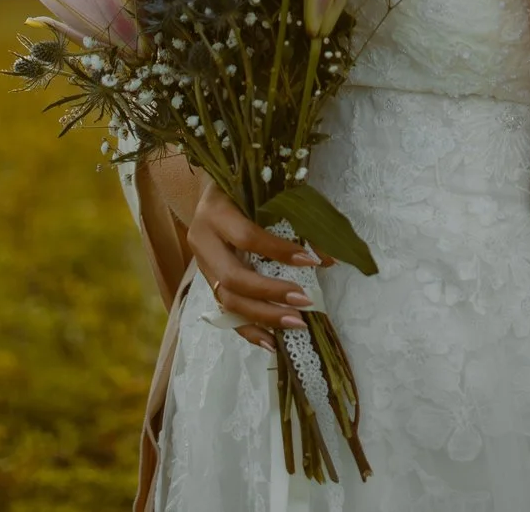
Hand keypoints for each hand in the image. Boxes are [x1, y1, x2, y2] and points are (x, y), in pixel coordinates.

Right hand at [186, 180, 329, 350]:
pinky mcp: (207, 282)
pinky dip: (248, 329)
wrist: (212, 190)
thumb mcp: (266, 193)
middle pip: (232, 278)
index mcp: (214, 211)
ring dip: (263, 316)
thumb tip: (327, 258)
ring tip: (296, 324)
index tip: (311, 261)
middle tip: (305, 303)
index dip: (278, 251)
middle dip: (271, 294)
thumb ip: (293, 220)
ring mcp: (201, 265)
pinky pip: (225, 312)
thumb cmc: (246, 186)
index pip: (246, 237)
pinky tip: (271, 342)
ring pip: (227, 300)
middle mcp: (202, 240)